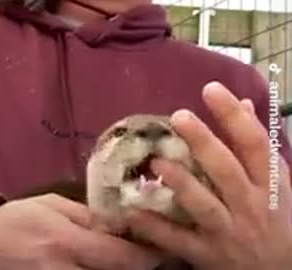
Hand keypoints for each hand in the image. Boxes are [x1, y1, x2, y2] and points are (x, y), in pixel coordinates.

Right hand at [0, 194, 162, 269]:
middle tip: (153, 259)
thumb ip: (88, 217)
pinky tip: (101, 269)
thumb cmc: (17, 218)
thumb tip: (121, 224)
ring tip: (126, 264)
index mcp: (65, 241)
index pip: (120, 257)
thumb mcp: (52, 205)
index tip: (164, 250)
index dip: (149, 257)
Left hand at [126, 82, 291, 269]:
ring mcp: (228, 232)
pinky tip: (133, 211)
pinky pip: (180, 241)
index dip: (233, 115)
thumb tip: (244, 103)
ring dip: (181, 183)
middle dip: (204, 142)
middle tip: (179, 116)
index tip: (211, 89)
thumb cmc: (276, 222)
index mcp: (268, 186)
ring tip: (156, 162)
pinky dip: (157, 228)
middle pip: (226, 170)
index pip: (254, 144)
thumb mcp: (276, 185)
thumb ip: (258, 148)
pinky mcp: (208, 255)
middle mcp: (250, 206)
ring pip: (204, 205)